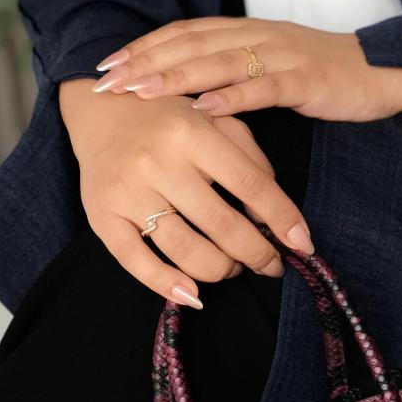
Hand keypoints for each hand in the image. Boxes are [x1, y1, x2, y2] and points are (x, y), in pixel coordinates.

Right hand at [59, 80, 313, 306]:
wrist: (99, 106)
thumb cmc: (168, 117)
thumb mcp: (215, 118)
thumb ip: (250, 158)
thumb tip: (274, 215)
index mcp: (192, 133)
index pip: (251, 185)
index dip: (283, 220)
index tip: (303, 245)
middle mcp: (159, 161)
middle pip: (222, 225)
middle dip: (256, 254)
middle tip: (270, 264)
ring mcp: (129, 191)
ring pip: (186, 250)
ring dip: (220, 270)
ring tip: (232, 268)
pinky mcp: (101, 215)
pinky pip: (136, 262)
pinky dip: (167, 285)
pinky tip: (193, 295)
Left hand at [92, 17, 401, 120]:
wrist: (386, 72)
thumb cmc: (330, 78)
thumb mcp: (277, 70)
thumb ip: (238, 75)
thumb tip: (196, 96)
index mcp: (249, 33)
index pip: (186, 34)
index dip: (145, 47)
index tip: (109, 64)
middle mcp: (258, 37)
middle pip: (190, 43)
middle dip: (144, 61)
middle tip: (106, 81)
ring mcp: (281, 56)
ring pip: (216, 61)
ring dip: (173, 76)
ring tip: (138, 92)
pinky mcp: (305, 81)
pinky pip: (261, 88)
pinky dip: (228, 98)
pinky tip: (199, 109)